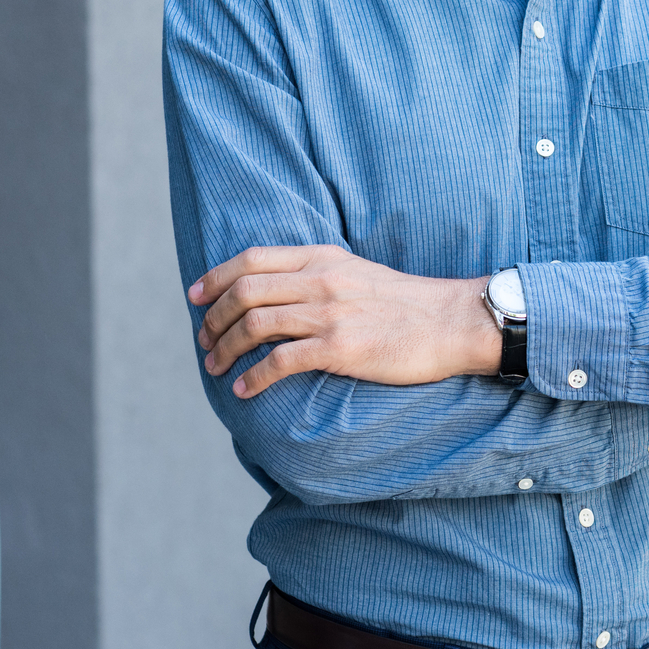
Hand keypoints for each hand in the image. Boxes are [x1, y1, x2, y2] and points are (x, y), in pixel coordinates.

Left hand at [188, 246, 499, 398]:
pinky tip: (244, 390)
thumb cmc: (407, 304)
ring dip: (225, 349)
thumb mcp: (358, 273)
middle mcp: (321, 280)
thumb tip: (278, 293)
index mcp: (323, 258)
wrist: (451, 321)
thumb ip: (318, 275)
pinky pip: (280, 362)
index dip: (215, 278)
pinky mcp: (340, 347)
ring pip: (255, 325)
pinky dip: (253, 378)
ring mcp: (330, 313)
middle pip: (244, 292)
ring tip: (215, 366)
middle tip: (204, 341)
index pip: (252, 259)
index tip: (197, 298)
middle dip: (214, 319)